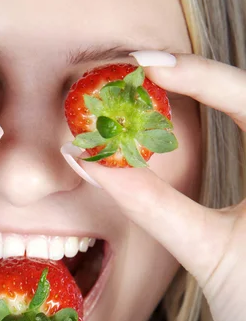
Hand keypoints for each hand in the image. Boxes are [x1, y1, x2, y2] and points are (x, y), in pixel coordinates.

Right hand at [74, 53, 245, 320]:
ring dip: (201, 96)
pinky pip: (245, 138)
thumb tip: (90, 164)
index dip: (194, 74)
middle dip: (193, 77)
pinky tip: (175, 125)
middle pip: (244, 94)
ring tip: (151, 89)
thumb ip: (150, 206)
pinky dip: (211, 123)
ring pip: (245, 112)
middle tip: (138, 72)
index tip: (141, 66)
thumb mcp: (206, 254)